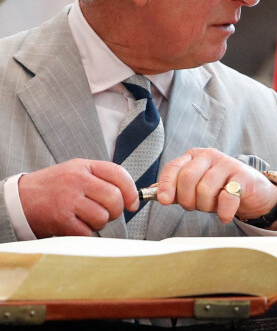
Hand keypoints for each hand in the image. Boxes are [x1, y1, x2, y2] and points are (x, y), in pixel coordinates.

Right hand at [18, 159, 138, 237]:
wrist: (21, 199)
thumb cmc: (55, 186)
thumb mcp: (77, 171)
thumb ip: (103, 178)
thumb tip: (131, 197)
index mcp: (84, 166)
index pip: (118, 174)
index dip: (131, 190)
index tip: (133, 203)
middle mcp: (77, 181)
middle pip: (114, 198)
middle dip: (116, 210)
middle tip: (108, 213)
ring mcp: (68, 200)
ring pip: (102, 217)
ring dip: (100, 223)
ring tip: (87, 218)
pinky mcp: (60, 220)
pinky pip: (87, 232)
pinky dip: (86, 233)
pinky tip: (76, 225)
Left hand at [155, 148, 276, 225]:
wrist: (252, 190)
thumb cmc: (219, 188)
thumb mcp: (195, 186)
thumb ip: (175, 188)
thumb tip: (151, 192)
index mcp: (194, 156)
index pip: (174, 167)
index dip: (166, 185)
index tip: (165, 200)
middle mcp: (209, 156)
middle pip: (187, 178)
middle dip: (188, 199)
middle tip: (196, 206)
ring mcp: (227, 164)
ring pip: (205, 189)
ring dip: (206, 206)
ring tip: (213, 206)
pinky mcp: (243, 177)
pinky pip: (227, 197)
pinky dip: (223, 211)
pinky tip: (225, 215)